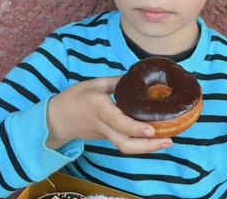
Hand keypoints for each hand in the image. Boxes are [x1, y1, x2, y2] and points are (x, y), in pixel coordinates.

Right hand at [45, 76, 172, 153]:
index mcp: (100, 109)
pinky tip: (156, 138)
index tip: (152, 129)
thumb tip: (139, 79)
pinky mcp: (108, 138)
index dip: (135, 128)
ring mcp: (106, 135)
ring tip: (168, 141)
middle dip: (148, 146)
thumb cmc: (75, 98)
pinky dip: (141, 143)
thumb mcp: (95, 83)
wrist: (57, 119)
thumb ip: (118, 82)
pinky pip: (125, 143)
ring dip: (148, 148)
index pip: (118, 122)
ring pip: (126, 147)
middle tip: (169, 141)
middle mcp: (104, 126)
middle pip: (126, 144)